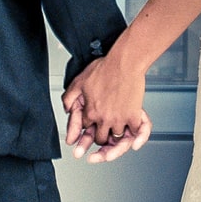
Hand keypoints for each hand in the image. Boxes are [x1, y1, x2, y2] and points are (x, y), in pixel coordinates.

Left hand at [62, 42, 150, 160]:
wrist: (124, 63)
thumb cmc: (105, 68)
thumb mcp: (79, 81)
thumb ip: (69, 97)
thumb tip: (66, 109)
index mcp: (90, 112)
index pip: (86, 129)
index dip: (89, 126)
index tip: (92, 124)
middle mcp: (103, 118)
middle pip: (100, 139)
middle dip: (101, 135)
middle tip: (104, 129)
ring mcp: (119, 119)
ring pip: (116, 137)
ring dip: (116, 132)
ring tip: (117, 124)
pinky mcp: (133, 116)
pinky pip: (133, 131)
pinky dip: (132, 130)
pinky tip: (130, 125)